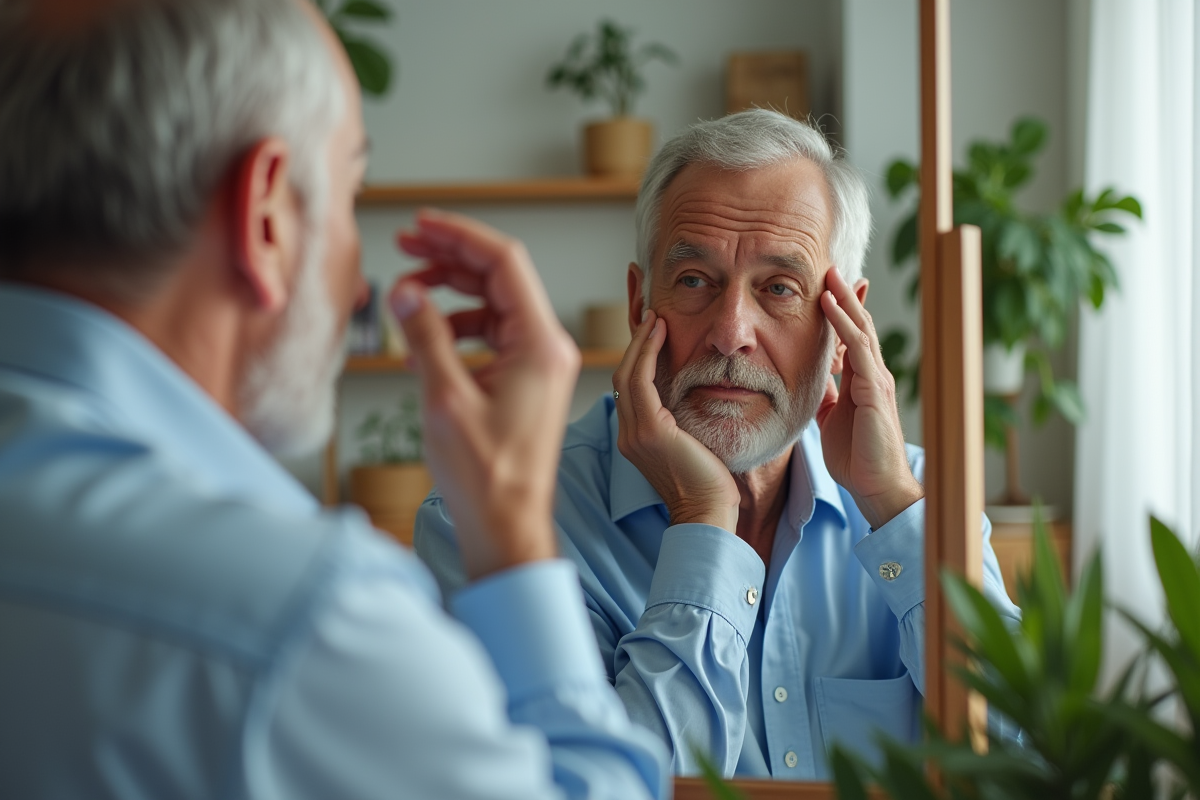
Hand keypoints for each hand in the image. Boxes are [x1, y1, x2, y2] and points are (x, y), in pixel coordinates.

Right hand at [389, 209, 579, 579]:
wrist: (506, 526)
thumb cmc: (485, 476)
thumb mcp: (444, 398)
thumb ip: (425, 336)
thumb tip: (405, 290)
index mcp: (540, 344)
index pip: (503, 262)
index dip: (459, 236)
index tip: (421, 224)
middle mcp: (547, 348)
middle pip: (499, 278)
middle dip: (451, 257)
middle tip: (406, 244)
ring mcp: (538, 366)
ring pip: (493, 306)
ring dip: (451, 292)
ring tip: (408, 292)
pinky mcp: (525, 384)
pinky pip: (492, 337)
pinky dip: (458, 328)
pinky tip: (425, 340)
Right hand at [611, 309, 739, 531]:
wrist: (708, 512)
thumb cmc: (708, 484)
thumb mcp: (690, 445)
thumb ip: (680, 423)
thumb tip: (691, 396)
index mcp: (634, 439)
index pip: (628, 390)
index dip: (636, 358)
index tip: (652, 333)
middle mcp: (627, 435)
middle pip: (622, 377)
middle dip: (635, 344)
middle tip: (652, 316)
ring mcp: (635, 433)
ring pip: (628, 374)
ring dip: (641, 342)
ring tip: (655, 319)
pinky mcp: (650, 429)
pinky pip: (640, 381)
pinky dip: (647, 353)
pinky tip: (660, 334)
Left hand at [817, 268, 922, 528]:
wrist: (875, 487)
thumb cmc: (856, 457)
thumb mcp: (831, 420)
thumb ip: (825, 398)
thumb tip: (811, 383)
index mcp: (862, 381)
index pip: (852, 338)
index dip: (841, 313)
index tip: (828, 288)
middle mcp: (872, 375)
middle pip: (859, 326)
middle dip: (845, 296)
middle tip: (829, 268)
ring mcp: (876, 380)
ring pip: (860, 330)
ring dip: (844, 301)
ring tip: (829, 276)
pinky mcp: (874, 390)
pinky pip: (858, 350)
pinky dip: (843, 326)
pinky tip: (830, 307)